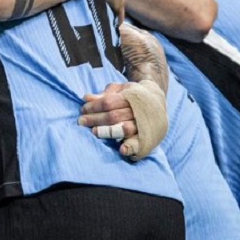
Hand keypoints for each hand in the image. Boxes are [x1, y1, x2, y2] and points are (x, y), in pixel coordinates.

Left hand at [79, 25, 170, 159]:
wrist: (157, 100)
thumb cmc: (132, 95)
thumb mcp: (120, 89)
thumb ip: (104, 94)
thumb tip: (86, 98)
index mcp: (130, 97)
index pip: (109, 102)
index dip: (94, 106)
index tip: (83, 109)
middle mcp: (138, 111)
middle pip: (114, 116)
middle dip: (96, 119)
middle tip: (81, 121)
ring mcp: (143, 124)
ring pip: (125, 128)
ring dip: (108, 131)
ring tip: (94, 132)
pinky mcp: (147, 136)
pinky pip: (140, 143)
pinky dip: (131, 147)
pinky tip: (122, 150)